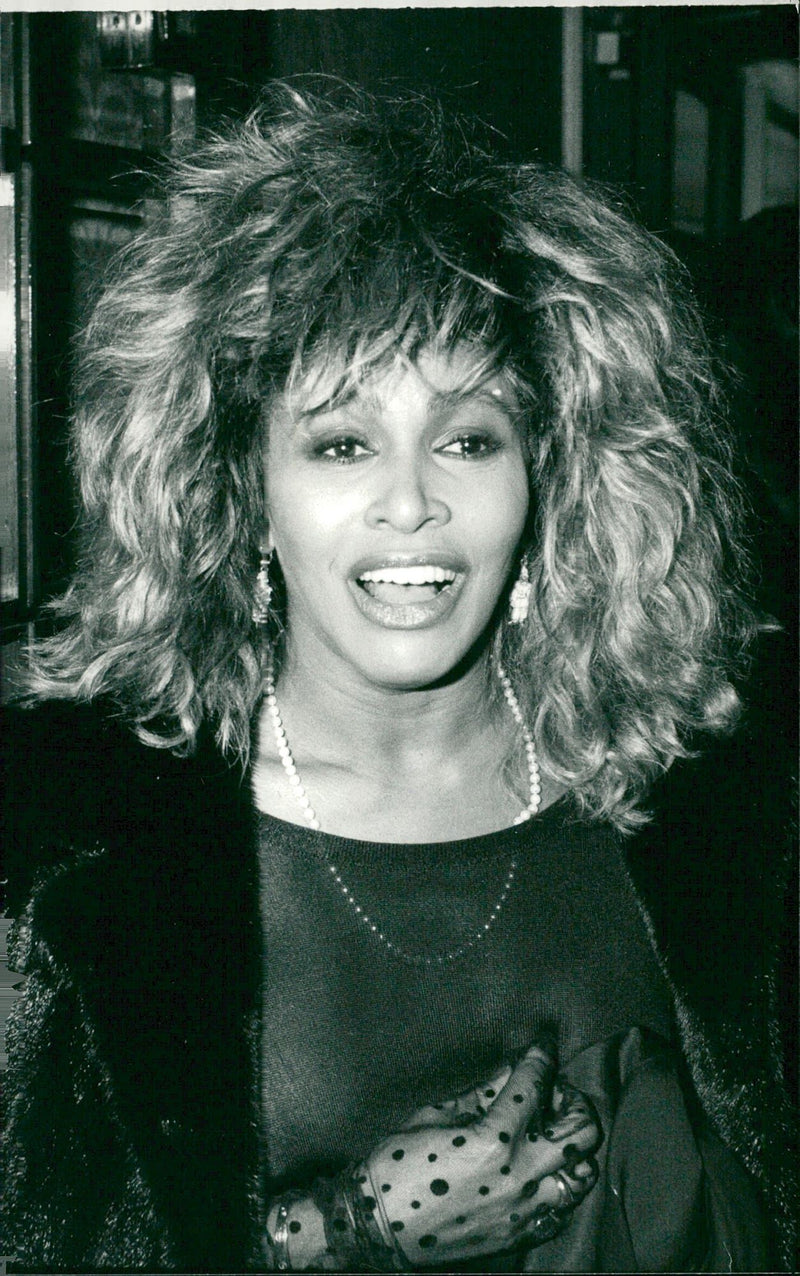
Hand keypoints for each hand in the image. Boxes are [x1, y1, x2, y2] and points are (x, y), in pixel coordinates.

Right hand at [361, 1042, 601, 1265]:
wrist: (378, 1228)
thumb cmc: (397, 1163)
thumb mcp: (435, 1114)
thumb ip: (481, 1092)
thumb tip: (511, 1068)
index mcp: (494, 1138)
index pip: (536, 1083)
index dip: (543, 1054)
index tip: (544, 1042)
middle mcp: (520, 1176)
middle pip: (583, 1130)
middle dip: (572, 1101)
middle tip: (551, 1093)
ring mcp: (526, 1210)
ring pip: (584, 1173)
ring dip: (572, 1147)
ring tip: (548, 1135)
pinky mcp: (522, 1236)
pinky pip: (564, 1209)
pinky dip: (558, 1184)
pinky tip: (537, 1172)